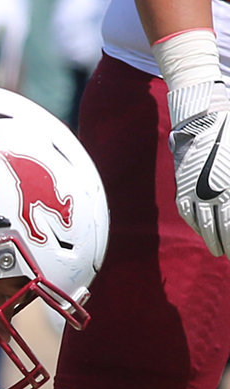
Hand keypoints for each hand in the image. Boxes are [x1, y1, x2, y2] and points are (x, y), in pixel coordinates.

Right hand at [169, 82, 229, 256]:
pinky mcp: (183, 188)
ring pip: (203, 225)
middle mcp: (212, 192)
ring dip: (212, 240)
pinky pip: (189, 213)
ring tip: (219, 251)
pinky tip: (202, 232)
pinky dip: (197, 226)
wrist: (203, 117)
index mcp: (229, 185)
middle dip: (228, 244)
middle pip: (221, 228)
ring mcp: (195, 191)